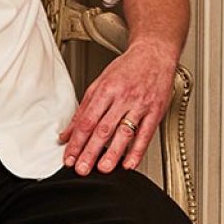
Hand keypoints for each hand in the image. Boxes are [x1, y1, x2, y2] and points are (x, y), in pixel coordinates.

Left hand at [58, 39, 176, 174]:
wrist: (153, 55)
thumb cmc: (126, 69)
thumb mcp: (100, 83)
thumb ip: (84, 109)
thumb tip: (68, 132)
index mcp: (105, 90)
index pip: (87, 120)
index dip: (77, 141)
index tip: (69, 156)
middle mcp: (122, 98)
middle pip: (103, 129)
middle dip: (90, 151)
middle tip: (82, 169)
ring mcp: (140, 105)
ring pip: (124, 133)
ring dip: (112, 154)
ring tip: (102, 168)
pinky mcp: (155, 112)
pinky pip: (146, 134)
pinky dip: (137, 151)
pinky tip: (129, 163)